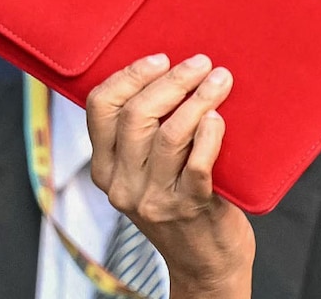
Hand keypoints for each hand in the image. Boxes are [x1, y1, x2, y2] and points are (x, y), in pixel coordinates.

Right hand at [87, 53, 254, 298]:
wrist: (206, 263)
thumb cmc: (184, 205)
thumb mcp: (148, 174)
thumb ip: (145, 136)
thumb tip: (169, 73)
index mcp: (106, 169)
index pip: (100, 108)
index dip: (129, 76)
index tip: (160, 58)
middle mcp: (123, 184)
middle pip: (136, 115)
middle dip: (171, 80)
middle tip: (201, 63)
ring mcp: (156, 199)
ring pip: (169, 134)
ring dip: (198, 99)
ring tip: (220, 80)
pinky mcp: (191, 208)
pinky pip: (198, 164)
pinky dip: (210, 135)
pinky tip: (220, 118)